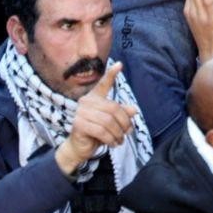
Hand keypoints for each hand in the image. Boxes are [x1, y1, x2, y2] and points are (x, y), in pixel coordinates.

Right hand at [54, 62, 137, 176]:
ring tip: (120, 140)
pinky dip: (110, 139)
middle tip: (128, 132)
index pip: (103, 84)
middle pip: (113, 108)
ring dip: (118, 133)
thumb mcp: (112, 122)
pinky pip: (101, 131)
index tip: (119, 64)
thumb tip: (134, 110)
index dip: (111, 74)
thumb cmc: (97, 132)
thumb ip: (122, 114)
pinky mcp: (78, 124)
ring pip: (108, 121)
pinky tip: (113, 144)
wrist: (80, 147)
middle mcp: (86, 101)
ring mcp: (81, 112)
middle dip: (124, 122)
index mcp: (94, 97)